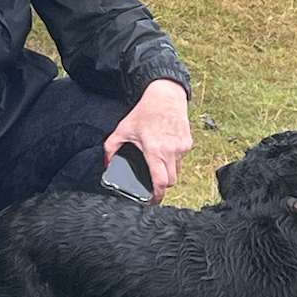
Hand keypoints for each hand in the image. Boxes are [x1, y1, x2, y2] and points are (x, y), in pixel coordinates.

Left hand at [105, 79, 191, 203]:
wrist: (166, 95)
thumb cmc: (145, 111)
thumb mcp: (123, 129)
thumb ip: (111, 148)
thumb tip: (108, 165)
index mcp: (155, 151)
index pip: (161, 182)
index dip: (157, 196)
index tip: (152, 201)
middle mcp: (172, 151)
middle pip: (171, 181)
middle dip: (162, 185)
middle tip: (152, 183)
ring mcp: (182, 148)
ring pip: (177, 171)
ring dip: (168, 172)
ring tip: (157, 161)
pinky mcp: (188, 143)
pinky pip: (181, 159)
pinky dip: (173, 160)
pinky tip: (165, 149)